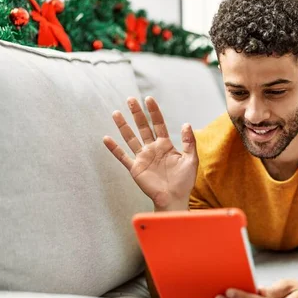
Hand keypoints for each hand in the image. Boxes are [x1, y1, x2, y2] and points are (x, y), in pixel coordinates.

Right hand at [103, 96, 197, 210]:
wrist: (174, 198)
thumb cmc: (184, 181)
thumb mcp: (191, 159)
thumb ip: (189, 142)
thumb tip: (186, 124)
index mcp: (165, 145)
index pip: (158, 124)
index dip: (154, 112)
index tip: (149, 99)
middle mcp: (152, 149)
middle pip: (143, 127)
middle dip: (137, 114)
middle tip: (130, 99)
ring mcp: (143, 158)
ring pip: (130, 138)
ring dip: (123, 126)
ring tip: (116, 113)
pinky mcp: (135, 168)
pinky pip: (122, 157)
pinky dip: (114, 148)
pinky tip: (106, 138)